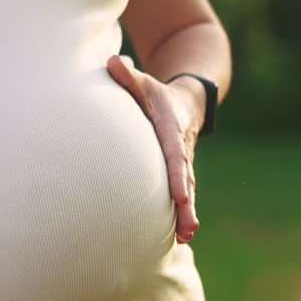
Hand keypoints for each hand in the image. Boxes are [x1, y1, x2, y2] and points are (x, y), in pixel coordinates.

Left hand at [106, 55, 203, 243]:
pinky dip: (183, 213)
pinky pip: (183, 194)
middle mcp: (181, 149)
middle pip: (185, 179)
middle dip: (186, 203)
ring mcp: (184, 163)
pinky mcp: (180, 173)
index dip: (176, 175)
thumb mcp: (144, 81)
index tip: (178, 195)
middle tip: (188, 226)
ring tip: (186, 236)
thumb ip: (128, 76)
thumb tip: (112, 62)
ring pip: (187, 190)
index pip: (175, 154)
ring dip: (187, 213)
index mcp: (171, 128)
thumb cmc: (156, 94)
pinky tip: (182, 237)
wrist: (187, 101)